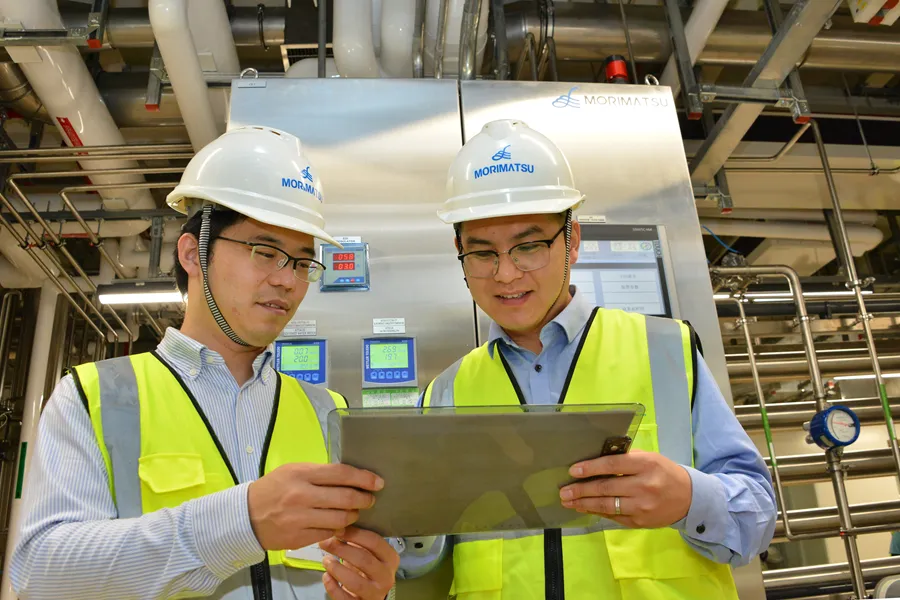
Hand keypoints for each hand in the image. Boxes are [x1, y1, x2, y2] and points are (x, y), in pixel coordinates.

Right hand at [248, 463, 383, 550]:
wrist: (246, 516)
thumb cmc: (273, 489)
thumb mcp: (293, 471)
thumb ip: (319, 472)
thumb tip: (350, 476)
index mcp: (301, 474)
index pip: (341, 474)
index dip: (364, 478)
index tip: (377, 482)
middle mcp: (302, 496)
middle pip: (345, 498)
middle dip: (364, 499)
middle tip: (369, 499)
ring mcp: (300, 519)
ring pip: (340, 519)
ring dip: (353, 516)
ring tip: (354, 511)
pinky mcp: (299, 538)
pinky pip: (328, 534)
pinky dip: (338, 529)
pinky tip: (339, 524)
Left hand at [320, 527, 398, 599]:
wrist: (370, 591)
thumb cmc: (367, 566)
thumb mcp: (368, 552)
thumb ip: (358, 540)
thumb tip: (338, 527)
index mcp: (390, 558)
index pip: (374, 542)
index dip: (354, 534)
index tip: (338, 529)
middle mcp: (386, 577)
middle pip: (364, 560)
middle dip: (342, 549)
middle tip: (326, 543)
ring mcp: (375, 593)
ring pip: (355, 582)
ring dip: (337, 569)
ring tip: (325, 560)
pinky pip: (345, 598)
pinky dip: (333, 587)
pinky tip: (326, 576)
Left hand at [559, 450, 691, 528]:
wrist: (689, 498)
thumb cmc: (664, 472)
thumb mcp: (649, 458)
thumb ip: (626, 459)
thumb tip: (595, 461)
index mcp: (645, 465)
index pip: (613, 465)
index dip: (591, 467)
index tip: (573, 470)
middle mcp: (644, 486)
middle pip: (606, 488)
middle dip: (581, 490)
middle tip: (563, 491)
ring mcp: (642, 506)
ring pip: (607, 505)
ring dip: (584, 504)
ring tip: (568, 501)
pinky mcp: (640, 521)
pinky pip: (614, 516)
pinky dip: (598, 512)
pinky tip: (585, 508)